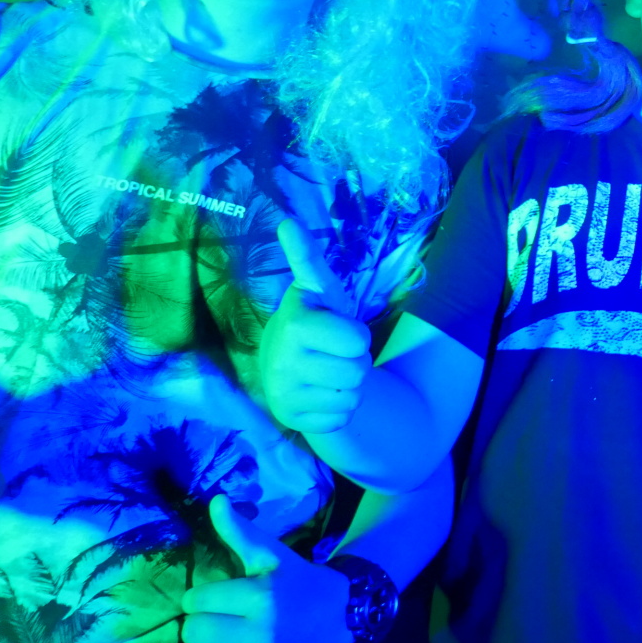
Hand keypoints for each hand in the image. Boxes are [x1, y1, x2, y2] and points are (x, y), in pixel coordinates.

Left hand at [182, 494, 351, 642]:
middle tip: (219, 623)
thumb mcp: (272, 556)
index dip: (201, 597)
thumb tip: (216, 500)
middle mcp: (259, 634)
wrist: (343, 615)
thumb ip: (240, 532)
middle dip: (201, 626)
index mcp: (259, 597)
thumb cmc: (300, 583)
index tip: (218, 599)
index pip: (196, 600)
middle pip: (193, 633)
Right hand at [260, 218, 370, 435]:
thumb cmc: (315, 320)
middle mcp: (282, 362)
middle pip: (359, 372)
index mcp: (294, 325)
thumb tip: (288, 221)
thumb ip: (307, 258)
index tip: (335, 329)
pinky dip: (339, 407)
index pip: (358, 340)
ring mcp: (284, 396)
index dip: (356, 335)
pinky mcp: (292, 421)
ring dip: (348, 385)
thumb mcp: (318, 290)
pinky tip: (320, 393)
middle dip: (356, 361)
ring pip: (352, 396)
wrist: (287, 366)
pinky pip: (342, 417)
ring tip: (327, 370)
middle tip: (334, 352)